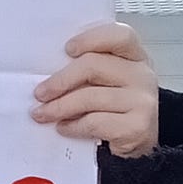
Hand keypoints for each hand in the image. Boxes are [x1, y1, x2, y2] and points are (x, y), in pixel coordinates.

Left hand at [31, 22, 158, 158]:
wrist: (139, 147)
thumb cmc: (115, 109)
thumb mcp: (107, 83)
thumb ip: (88, 71)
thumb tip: (47, 74)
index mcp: (134, 57)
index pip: (119, 35)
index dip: (91, 39)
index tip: (67, 49)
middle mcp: (143, 75)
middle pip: (93, 65)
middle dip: (60, 80)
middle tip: (39, 93)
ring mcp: (143, 101)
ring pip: (89, 97)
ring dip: (59, 107)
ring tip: (42, 114)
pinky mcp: (137, 127)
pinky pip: (94, 122)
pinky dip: (73, 126)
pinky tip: (63, 128)